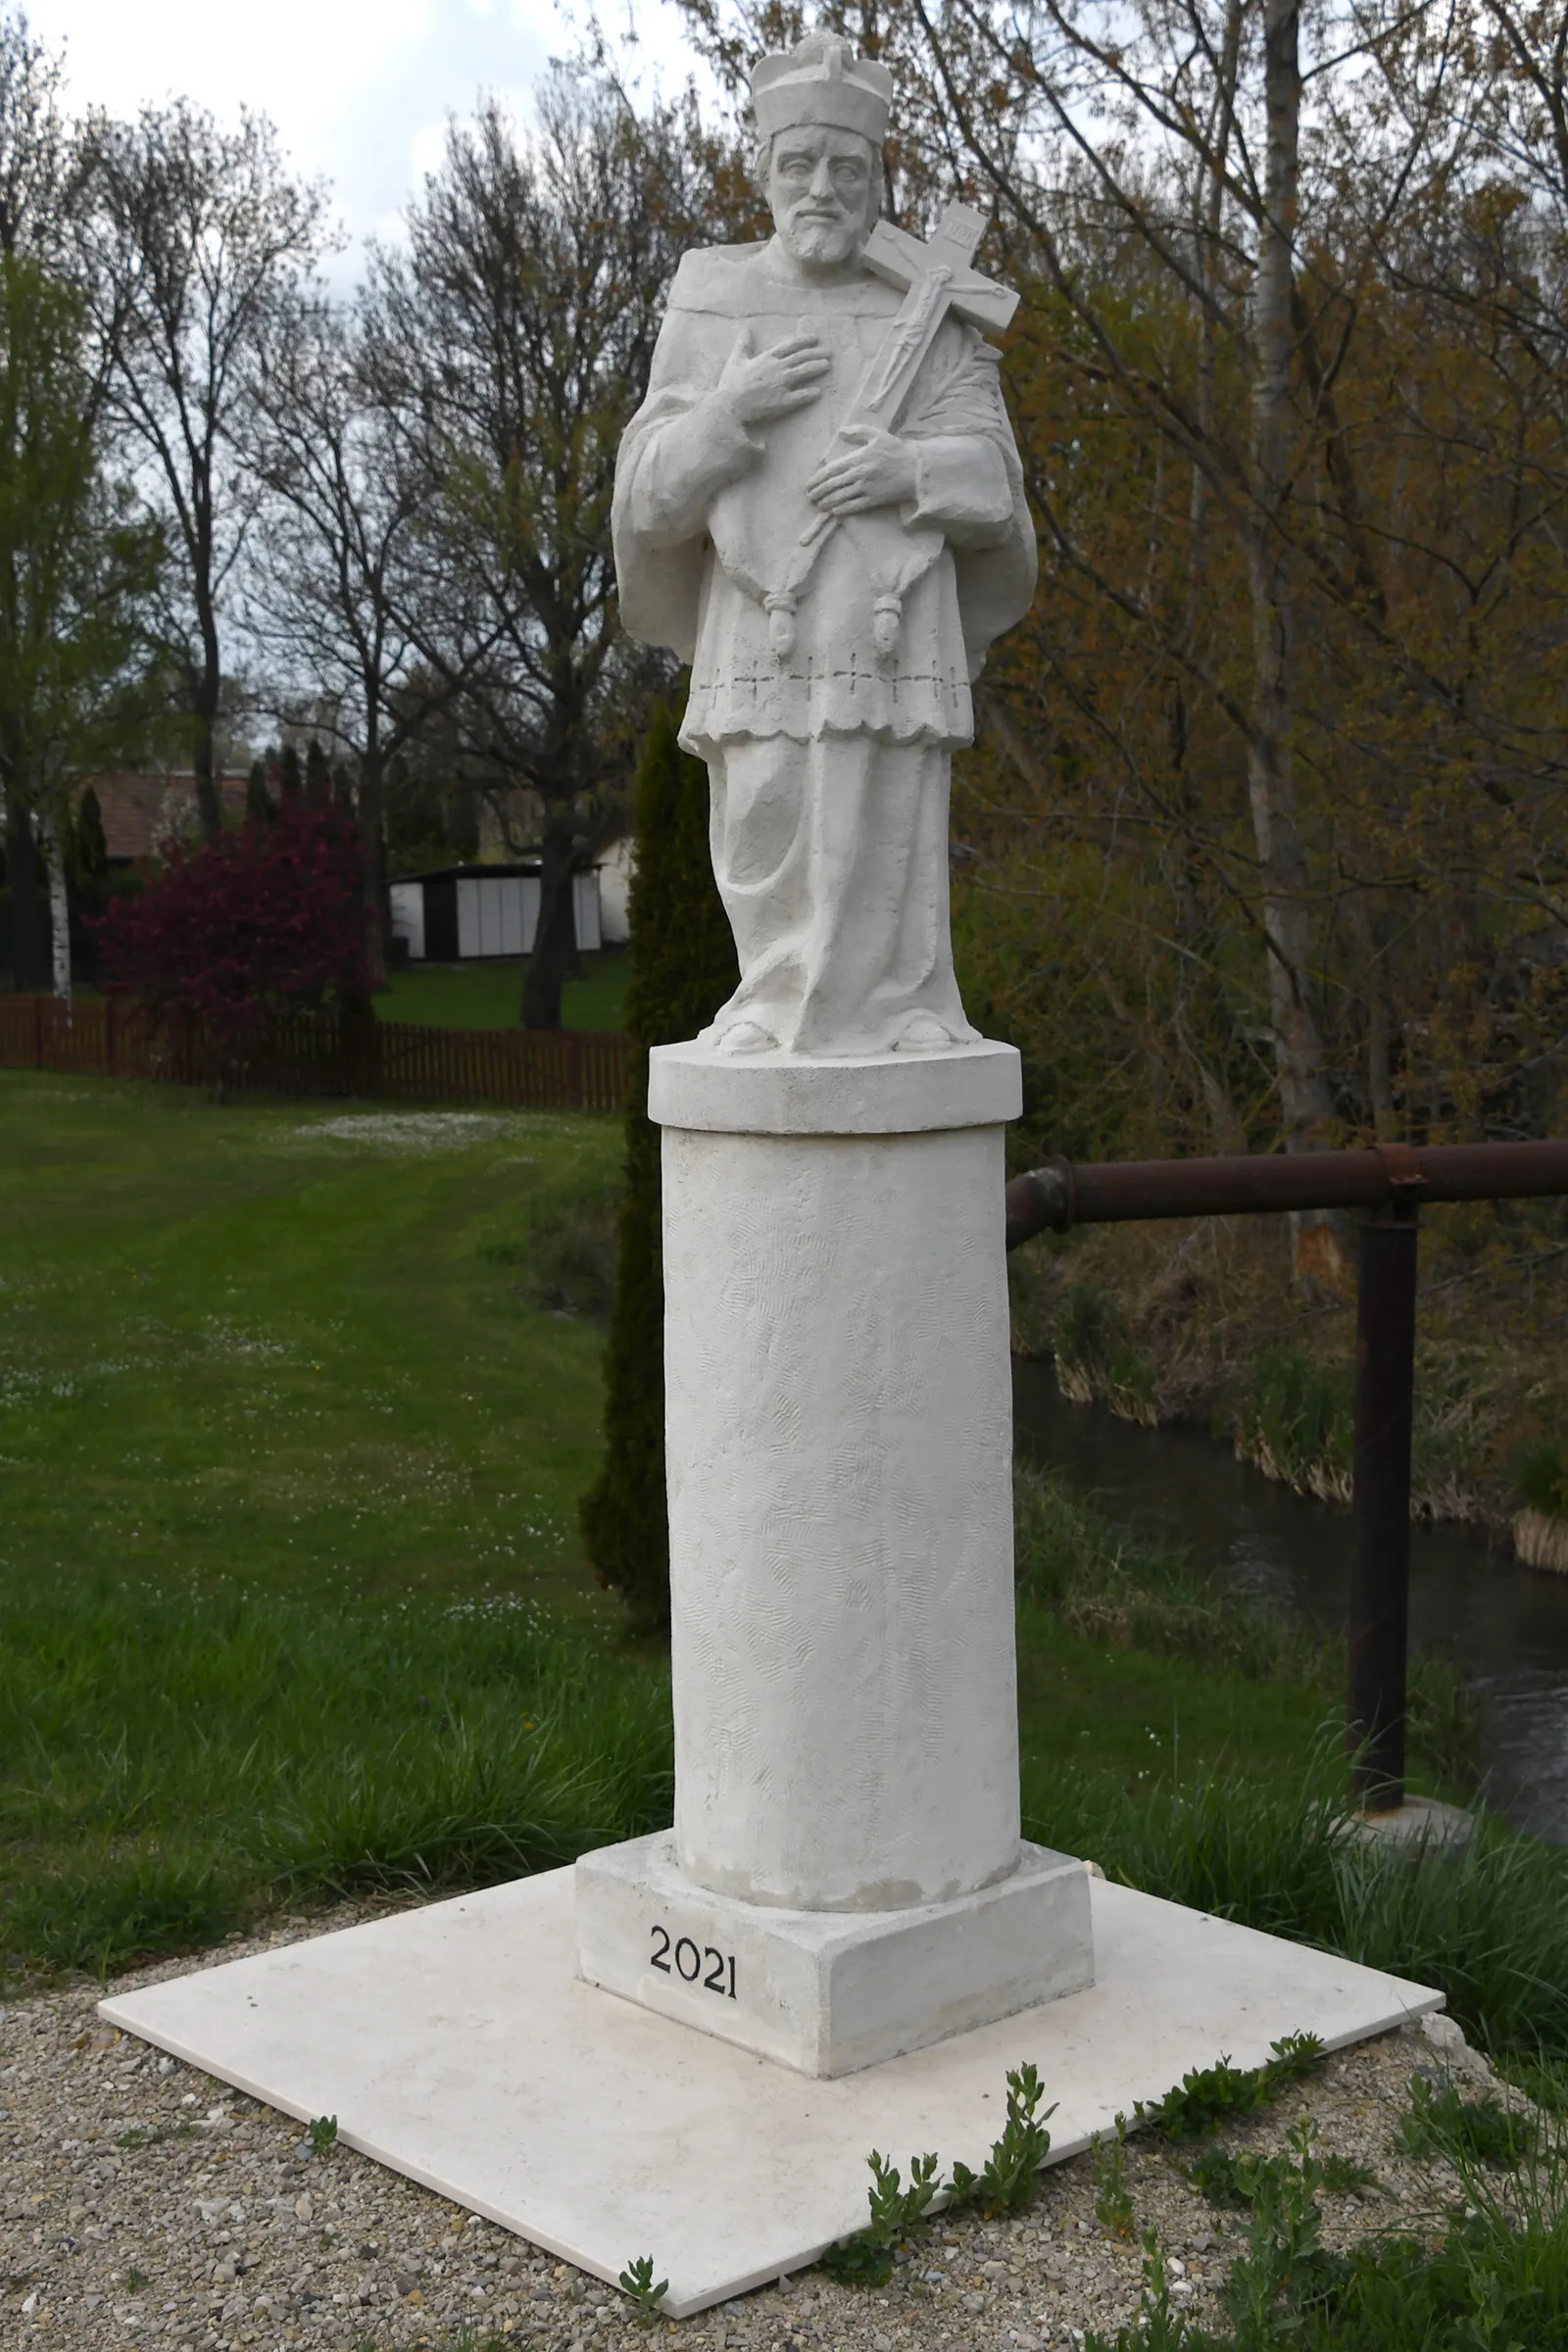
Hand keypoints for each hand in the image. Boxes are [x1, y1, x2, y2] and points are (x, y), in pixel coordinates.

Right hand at [718, 323, 830, 427]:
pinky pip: (800, 396)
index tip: (815, 338)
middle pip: (801, 357)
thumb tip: (745, 327)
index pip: (790, 345)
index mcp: (767, 358)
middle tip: (829, 352)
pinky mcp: (782, 401)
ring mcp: (781, 385)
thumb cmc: (731, 384)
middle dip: (816, 353)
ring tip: (827, 365)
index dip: (804, 341)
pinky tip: (819, 392)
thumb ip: (743, 344)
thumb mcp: (736, 359)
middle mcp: (777, 368)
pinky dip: (809, 393)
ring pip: (803, 372)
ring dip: (816, 367)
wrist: (729, 406)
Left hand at [805, 426, 919, 515]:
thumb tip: (840, 432)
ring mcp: (867, 488)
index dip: (817, 478)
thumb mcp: (877, 435)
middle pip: (833, 484)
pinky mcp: (875, 499)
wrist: (916, 469)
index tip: (809, 484)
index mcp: (857, 458)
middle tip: (810, 497)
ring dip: (827, 502)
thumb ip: (858, 431)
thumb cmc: (896, 451)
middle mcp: (859, 474)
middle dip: (818, 492)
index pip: (831, 470)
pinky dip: (842, 509)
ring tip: (819, 505)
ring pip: (840, 497)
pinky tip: (834, 511)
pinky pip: (854, 506)